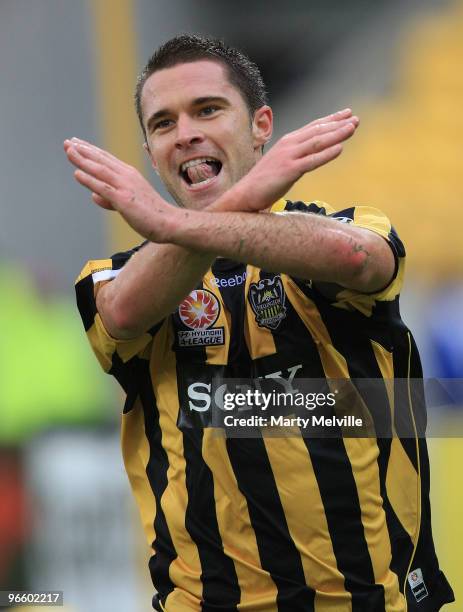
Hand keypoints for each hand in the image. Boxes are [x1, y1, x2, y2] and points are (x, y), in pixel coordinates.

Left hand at [64, 138, 176, 241]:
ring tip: (68, 150)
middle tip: (68, 142)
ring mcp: (125, 187)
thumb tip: (94, 196)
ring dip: (82, 159)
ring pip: (100, 169)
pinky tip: (77, 173)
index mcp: (130, 175)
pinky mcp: (123, 199)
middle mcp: (127, 176)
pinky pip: (103, 187)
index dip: (91, 150)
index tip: (78, 144)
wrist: (170, 223)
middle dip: (83, 150)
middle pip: (101, 160)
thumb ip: (110, 198)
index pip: (106, 159)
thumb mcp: (129, 203)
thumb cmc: (152, 215)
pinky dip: (90, 180)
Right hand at [226, 108, 358, 212]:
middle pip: (317, 132)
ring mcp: (288, 157)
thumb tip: (309, 157)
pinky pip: (311, 161)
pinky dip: (326, 154)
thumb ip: (296, 158)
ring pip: (317, 143)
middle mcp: (289, 145)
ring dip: (336, 134)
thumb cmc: (263, 182)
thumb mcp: (282, 164)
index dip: (331, 120)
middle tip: (356, 119)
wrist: (245, 194)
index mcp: (287, 142)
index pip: (313, 127)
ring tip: (352, 128)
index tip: (346, 115)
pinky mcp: (289, 171)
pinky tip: (340, 149)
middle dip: (338, 125)